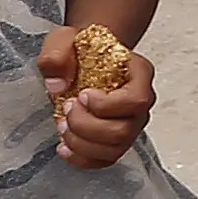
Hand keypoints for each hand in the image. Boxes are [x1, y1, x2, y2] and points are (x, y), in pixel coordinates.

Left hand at [51, 34, 153, 167]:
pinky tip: (64, 146)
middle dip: (86, 125)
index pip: (137, 100)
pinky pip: (105, 160)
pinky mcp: (116, 141)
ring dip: (81, 143)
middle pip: (123, 130)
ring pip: (114, 149)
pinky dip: (81, 158)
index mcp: (139, 74)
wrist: (84, 59)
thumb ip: (57, 54)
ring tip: (63, 125)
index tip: (83, 94)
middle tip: (68, 108)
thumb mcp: (63, 38)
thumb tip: (57, 84)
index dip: (107, 105)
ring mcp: (131, 124)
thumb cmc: (80, 49)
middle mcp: (140, 103)